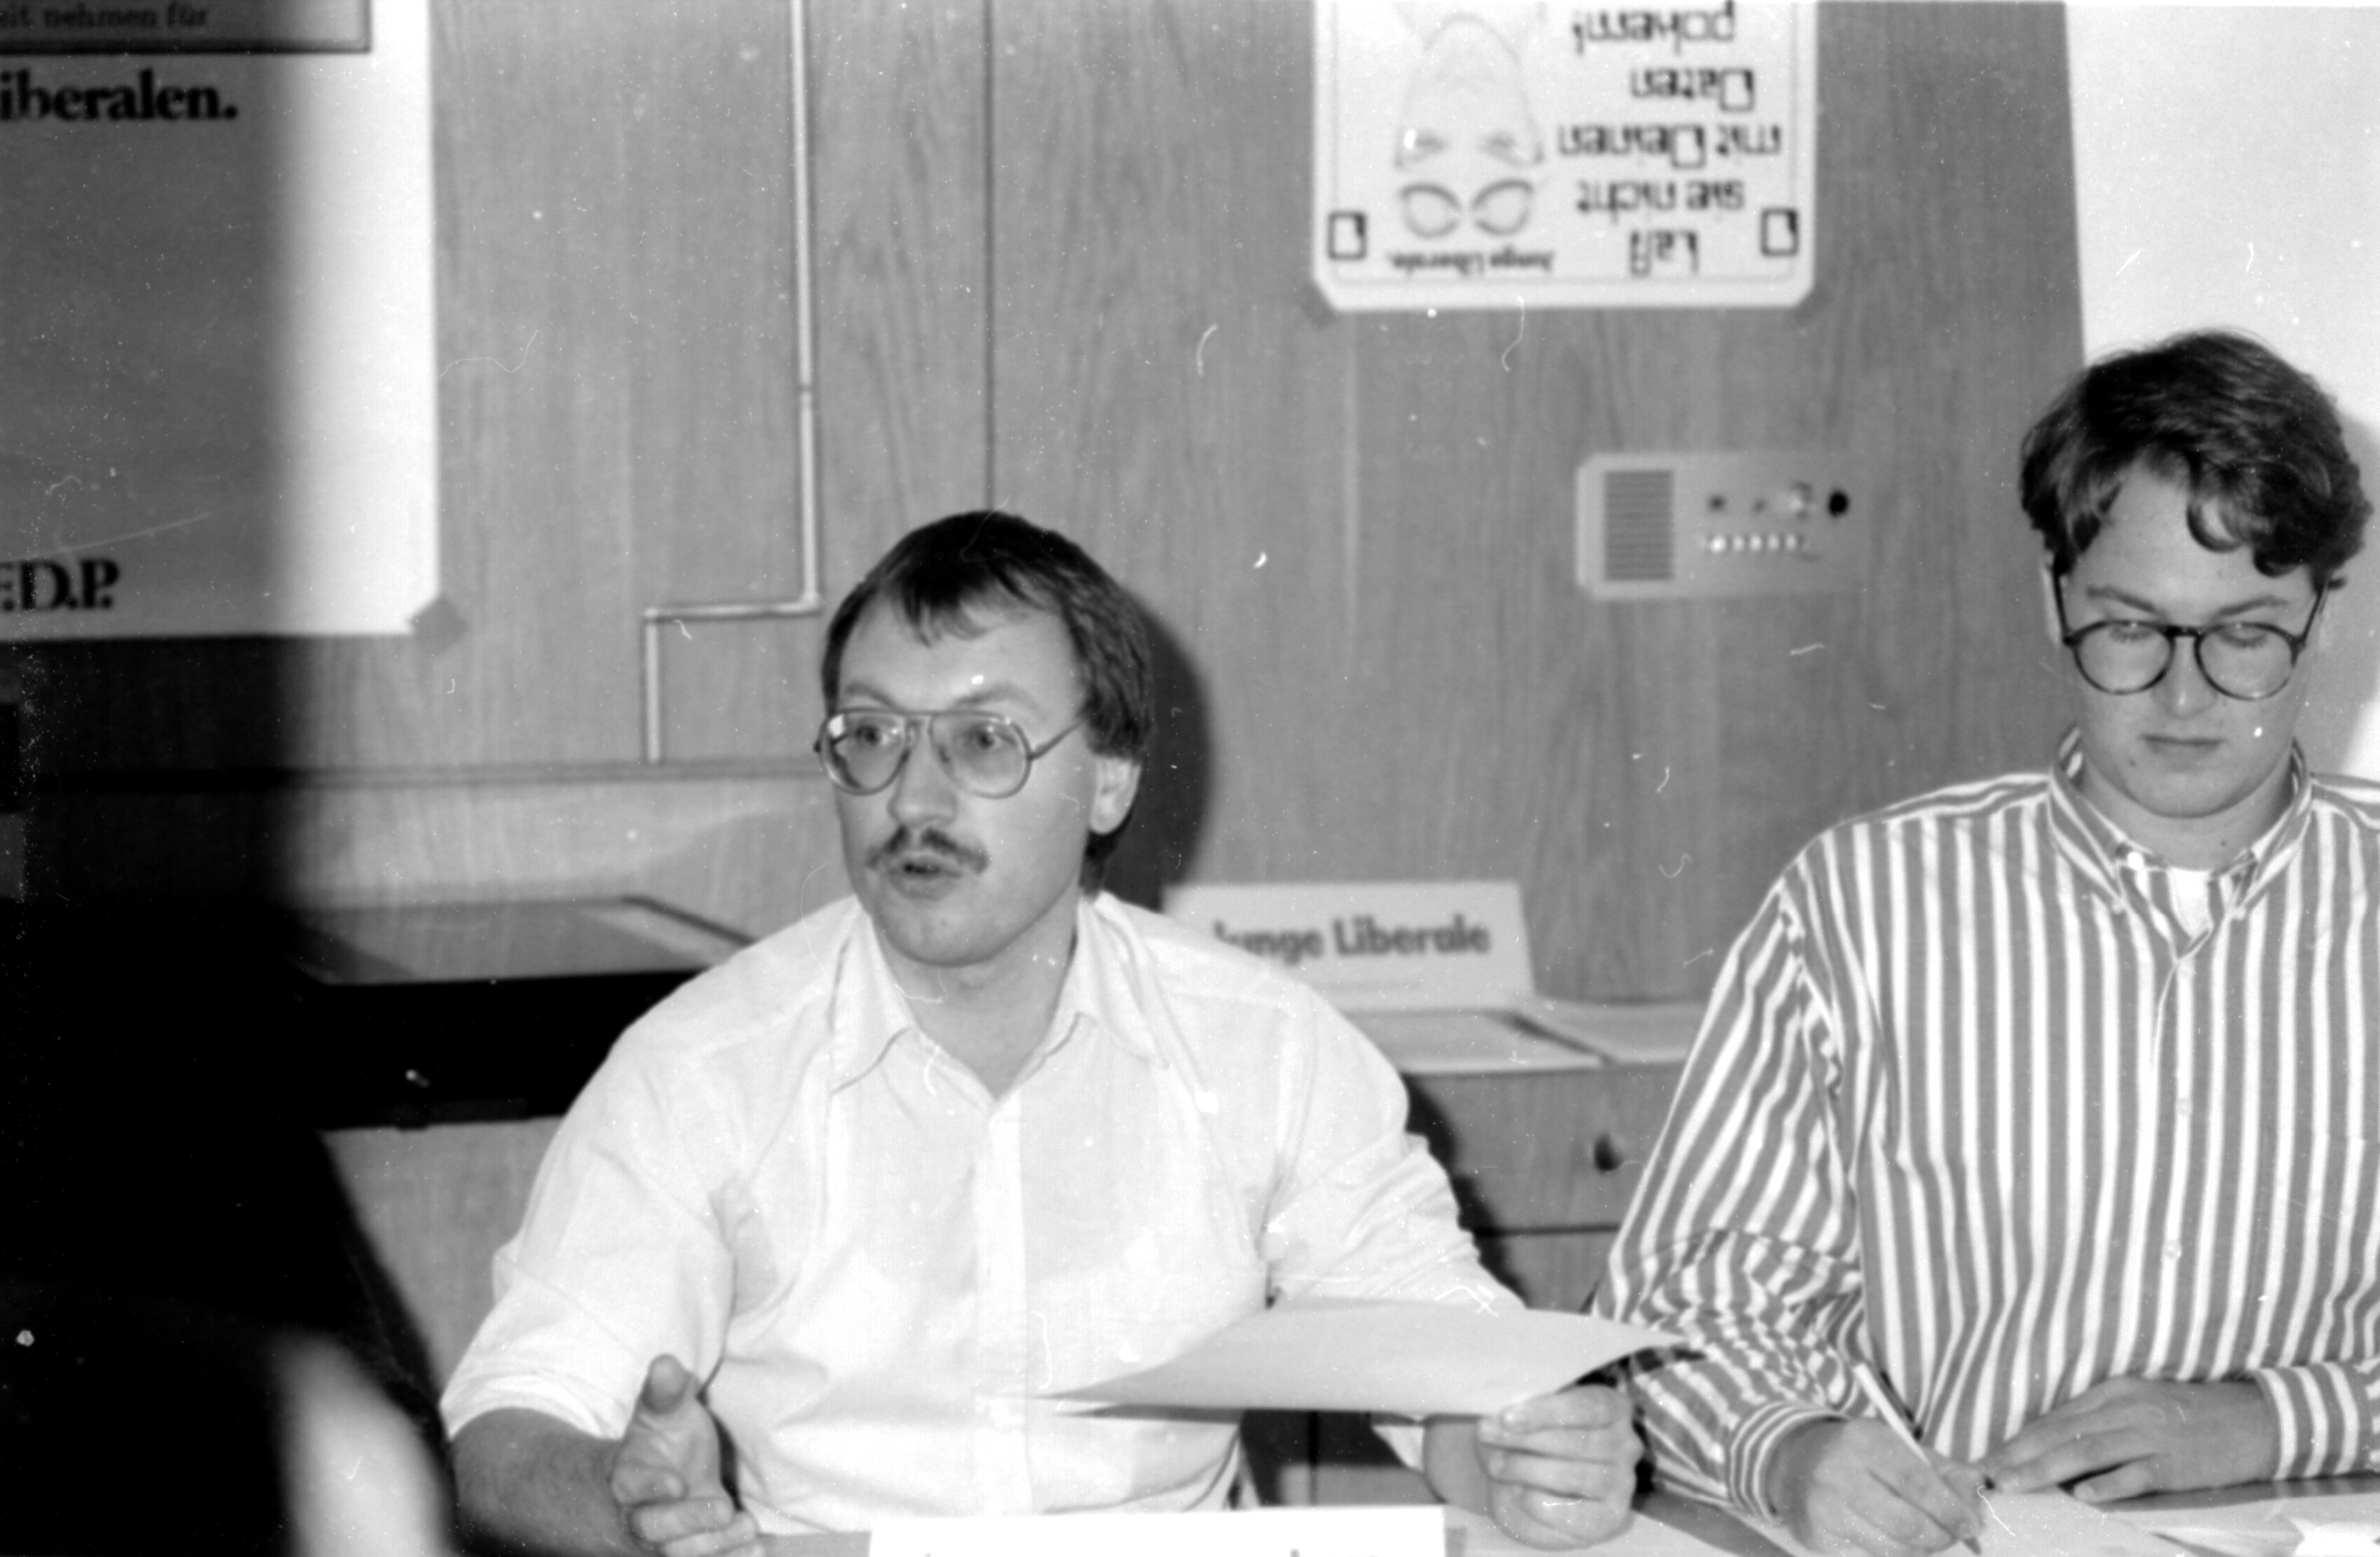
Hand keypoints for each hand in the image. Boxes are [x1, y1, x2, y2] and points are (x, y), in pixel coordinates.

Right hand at [609, 1355, 761, 1556]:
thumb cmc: (659, 1443)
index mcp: (628, 1479)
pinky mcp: (691, 1552)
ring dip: (715, 1545)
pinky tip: (758, 1550)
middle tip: (723, 1506)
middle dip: (688, 1521)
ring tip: (747, 1526)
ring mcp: (666, 1541)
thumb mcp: (662, 1413)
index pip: (631, 1486)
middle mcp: (642, 1516)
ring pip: (681, 1553)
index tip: (675, 1482)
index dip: (649, 1486)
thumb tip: (665, 1362)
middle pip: (654, 1529)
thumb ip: (664, 1392)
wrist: (650, 1485)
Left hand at [1472, 1384, 1642, 1548]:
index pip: (1587, 1406)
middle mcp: (1626, 1445)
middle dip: (1526, 1439)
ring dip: (1526, 1469)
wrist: (1536, 1482)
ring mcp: (1621, 1483)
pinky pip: (1572, 1513)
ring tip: (1495, 1464)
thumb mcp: (1531, 1413)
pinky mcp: (1609, 1518)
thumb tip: (1505, 1415)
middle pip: (1578, 1442)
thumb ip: (1526, 1408)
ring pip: (1573, 1476)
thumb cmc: (1534, 1435)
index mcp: (1614, 1407)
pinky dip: (1537, 1502)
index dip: (1545, 1412)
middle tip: (1487, 1434)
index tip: (1507, 1417)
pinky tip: (1516, 1491)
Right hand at [1767, 1419, 1984, 1556]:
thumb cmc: (1860, 1455)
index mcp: (1865, 1442)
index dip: (1950, 1509)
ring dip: (1920, 1550)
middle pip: (1905, 1522)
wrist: (1794, 1463)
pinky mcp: (1817, 1535)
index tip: (1972, 1525)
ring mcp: (1825, 1507)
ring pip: (1890, 1547)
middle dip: (1940, 1537)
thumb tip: (1978, 1489)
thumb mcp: (1897, 1446)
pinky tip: (1898, 1543)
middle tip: (1952, 1537)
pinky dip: (1893, 1554)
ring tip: (1928, 1541)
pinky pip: (1870, 1556)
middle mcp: (1840, 1473)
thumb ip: (1941, 1469)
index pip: (1917, 1482)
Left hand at [1980, 1378, 2277, 1503]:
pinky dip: (2107, 1485)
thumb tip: (2050, 1442)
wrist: (2254, 1419)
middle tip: (1985, 1474)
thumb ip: (2097, 1419)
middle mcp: (2126, 1410)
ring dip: (2045, 1469)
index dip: (2018, 1440)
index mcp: (2113, 1392)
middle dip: (2018, 1455)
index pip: (2054, 1418)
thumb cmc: (2190, 1413)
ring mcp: (2151, 1437)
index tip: (1987, 1458)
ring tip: (2014, 1484)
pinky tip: (2082, 1495)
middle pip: (2061, 1434)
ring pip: (2086, 1452)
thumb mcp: (2138, 1403)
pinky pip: (2136, 1475)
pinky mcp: (2176, 1464)